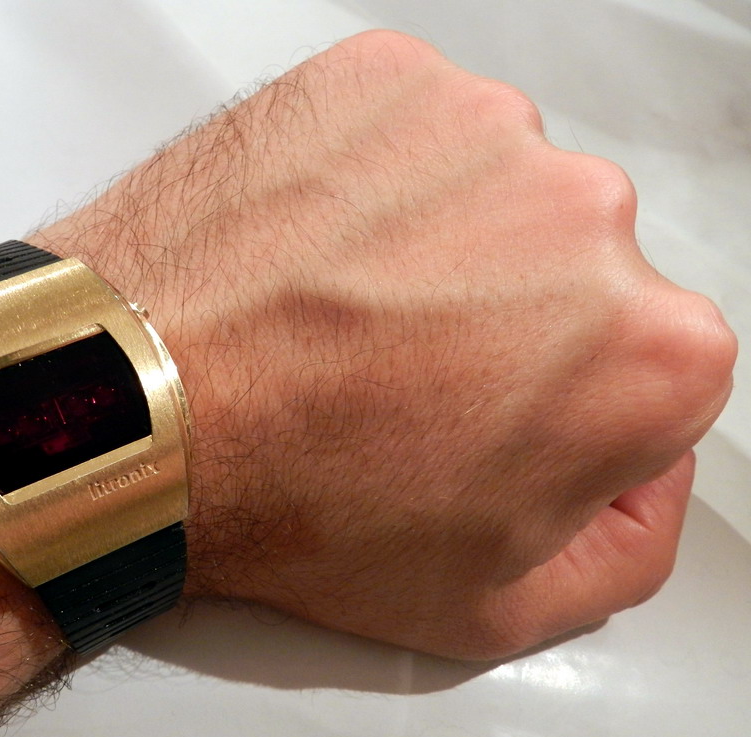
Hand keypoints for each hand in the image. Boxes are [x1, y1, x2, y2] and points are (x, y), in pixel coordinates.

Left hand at [35, 31, 736, 657]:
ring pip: (491, 197)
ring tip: (340, 315)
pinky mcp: (390, 83)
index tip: (483, 421)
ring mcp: (482, 133)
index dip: (559, 409)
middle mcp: (588, 218)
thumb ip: (622, 548)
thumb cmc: (290, 497)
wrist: (138, 405)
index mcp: (647, 354)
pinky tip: (313, 256)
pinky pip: (411, 138)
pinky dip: (373, 187)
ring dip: (435, 248)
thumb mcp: (493, 604)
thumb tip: (639, 480)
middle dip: (504, 323)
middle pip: (572, 272)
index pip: (648, 369)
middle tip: (396, 373)